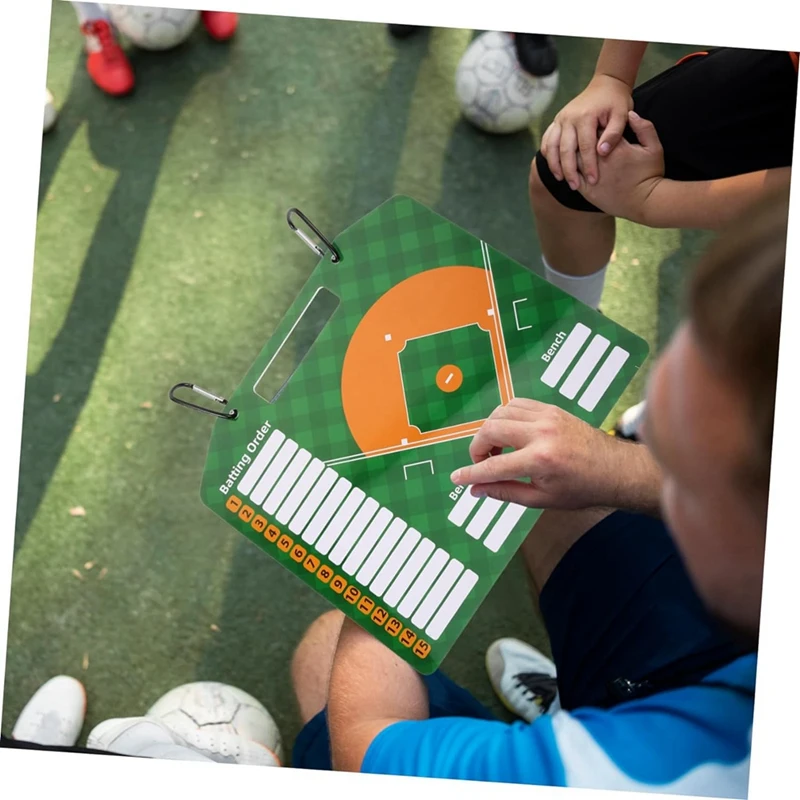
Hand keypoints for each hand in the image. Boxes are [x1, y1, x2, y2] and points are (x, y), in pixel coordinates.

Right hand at [449, 399, 632, 509]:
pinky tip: (510, 434)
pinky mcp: (551, 409)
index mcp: (540, 460)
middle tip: (482, 463)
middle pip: (490, 430)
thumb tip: (476, 490)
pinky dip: (506, 417)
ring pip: (500, 412)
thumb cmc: (582, 489)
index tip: (457, 478)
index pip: (492, 466)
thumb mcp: (541, 499)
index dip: (470, 474)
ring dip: (490, 431)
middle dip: (478, 448)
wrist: (616, 470)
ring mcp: (547, 417)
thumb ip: (505, 492)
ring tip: (497, 450)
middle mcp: (542, 434)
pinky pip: (516, 404)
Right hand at [541, 74, 633, 189]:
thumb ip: (614, 133)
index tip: (593, 181)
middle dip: (569, 170)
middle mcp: (568, 118)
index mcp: (585, 116)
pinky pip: (547, 140)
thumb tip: (602, 152)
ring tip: (561, 179)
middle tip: (575, 186)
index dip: (588, 165)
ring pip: (551, 146)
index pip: (585, 147)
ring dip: (554, 165)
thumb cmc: (616, 102)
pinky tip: (554, 167)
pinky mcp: (556, 122)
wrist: (606, 85)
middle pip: (564, 150)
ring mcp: (560, 119)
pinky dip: (547, 154)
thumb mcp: (623, 115)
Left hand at [576, 110, 664, 223]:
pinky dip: (570, 171)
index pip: (596, 129)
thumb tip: (630, 114)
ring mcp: (592, 177)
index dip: (595, 125)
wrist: (646, 203)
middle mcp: (600, 161)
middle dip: (580, 138)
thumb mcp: (654, 148)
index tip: (596, 125)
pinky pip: (572, 178)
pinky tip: (572, 167)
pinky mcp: (588, 191)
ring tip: (575, 150)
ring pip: (574, 161)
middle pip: (581, 144)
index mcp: (615, 147)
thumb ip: (644, 127)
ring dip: (573, 154)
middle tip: (582, 136)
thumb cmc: (651, 174)